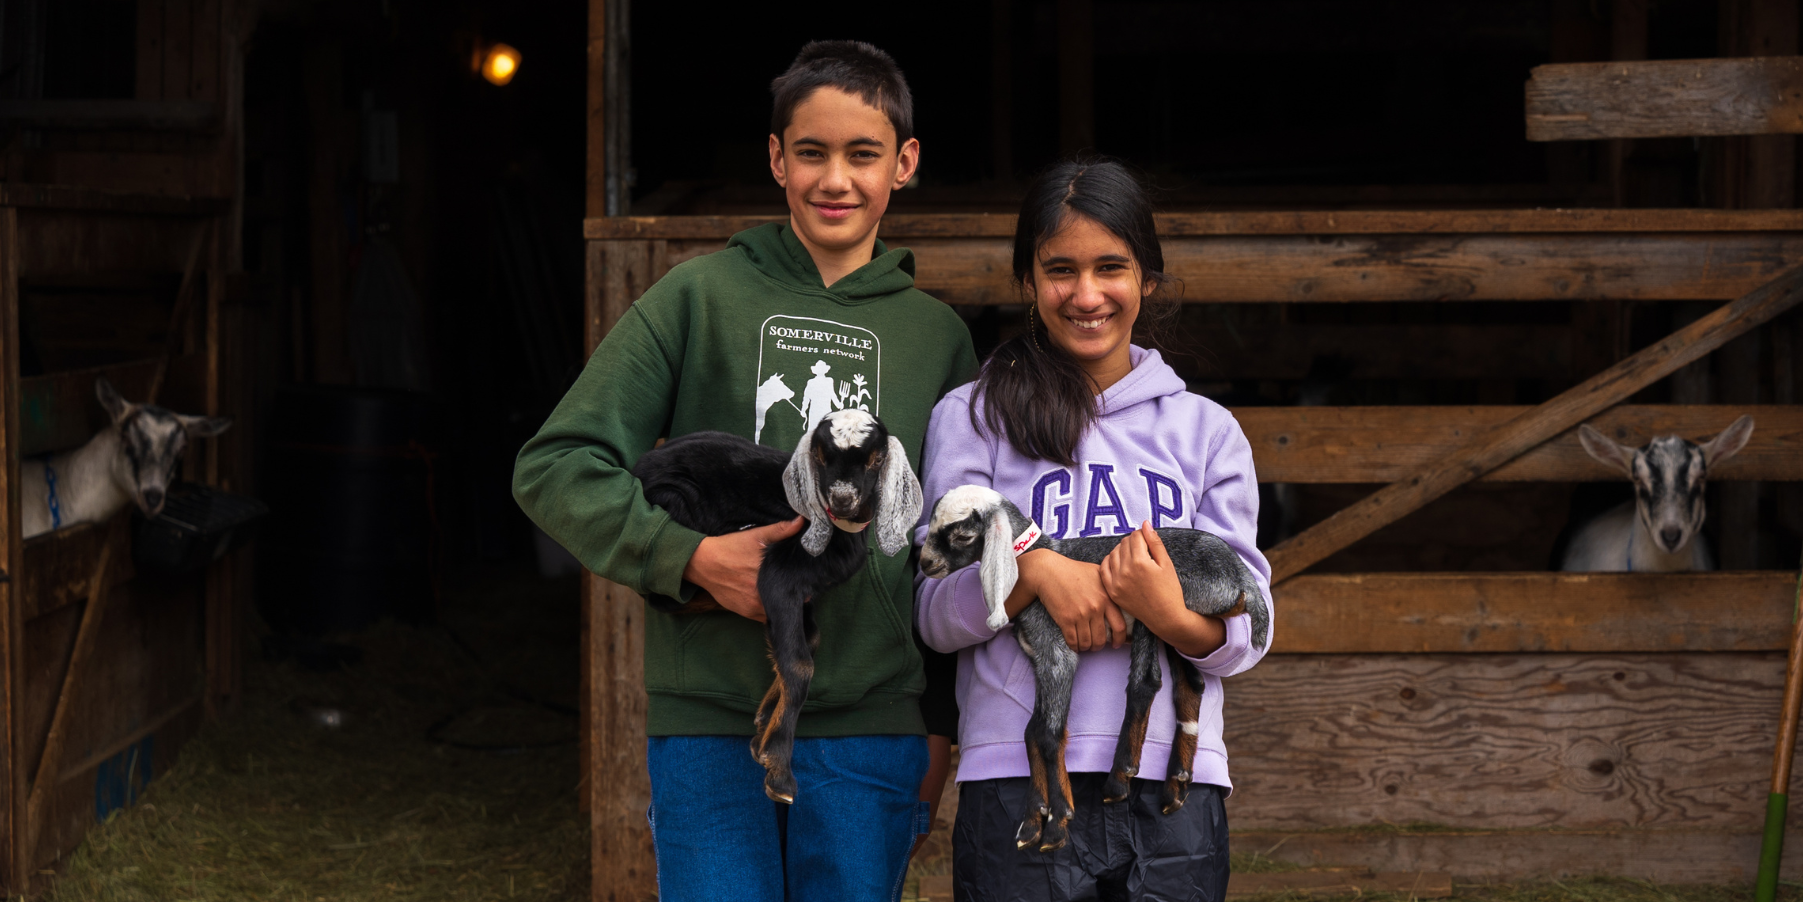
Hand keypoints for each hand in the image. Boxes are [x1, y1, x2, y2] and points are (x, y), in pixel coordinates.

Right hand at [681, 517, 805, 622]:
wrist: (703, 563)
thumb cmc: (730, 548)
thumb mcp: (756, 536)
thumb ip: (780, 530)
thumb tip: (801, 521)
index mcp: (769, 577)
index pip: (795, 588)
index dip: (802, 585)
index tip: (803, 580)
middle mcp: (762, 596)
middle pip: (786, 600)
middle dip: (791, 594)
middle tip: (793, 585)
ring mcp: (753, 607)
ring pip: (775, 609)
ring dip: (779, 603)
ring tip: (780, 591)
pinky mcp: (745, 612)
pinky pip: (763, 616)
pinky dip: (767, 609)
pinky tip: (766, 598)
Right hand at [1009, 548, 1125, 651]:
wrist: (1048, 571)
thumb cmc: (1073, 570)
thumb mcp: (1098, 573)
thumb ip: (1110, 587)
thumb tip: (1120, 598)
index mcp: (1107, 597)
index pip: (1120, 626)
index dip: (1120, 639)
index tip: (1116, 644)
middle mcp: (1096, 607)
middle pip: (1102, 638)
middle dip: (1099, 646)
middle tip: (1096, 646)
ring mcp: (1081, 614)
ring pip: (1087, 643)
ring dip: (1086, 647)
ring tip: (1084, 645)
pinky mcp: (1066, 620)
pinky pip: (1073, 641)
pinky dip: (1074, 646)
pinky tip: (1074, 645)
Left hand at [1101, 522, 1226, 657]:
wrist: (1165, 617)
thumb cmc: (1170, 590)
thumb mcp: (1167, 564)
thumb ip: (1155, 542)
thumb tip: (1145, 523)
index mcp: (1140, 562)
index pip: (1135, 536)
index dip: (1143, 535)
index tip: (1148, 541)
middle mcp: (1125, 571)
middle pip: (1123, 543)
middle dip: (1133, 543)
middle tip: (1143, 550)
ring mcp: (1116, 582)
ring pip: (1113, 554)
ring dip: (1122, 551)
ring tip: (1134, 558)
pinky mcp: (1111, 591)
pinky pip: (1104, 568)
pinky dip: (1110, 562)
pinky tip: (1120, 564)